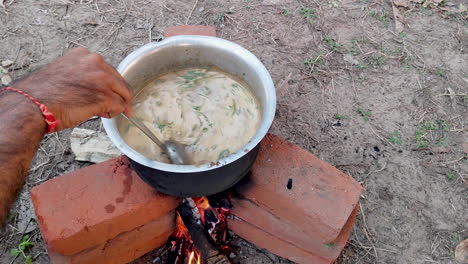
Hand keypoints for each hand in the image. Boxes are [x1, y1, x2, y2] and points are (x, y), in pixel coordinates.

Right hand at [12, 48, 131, 131]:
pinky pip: (120, 107)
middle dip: (118, 96)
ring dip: (115, 105)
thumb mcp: (63, 74)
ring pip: (123, 95)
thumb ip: (82, 76)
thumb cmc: (41, 95)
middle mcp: (95, 62)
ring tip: (102, 112)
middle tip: (115, 108)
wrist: (31, 106)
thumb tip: (94, 90)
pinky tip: (100, 114)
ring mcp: (102, 78)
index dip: (110, 85)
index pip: (108, 71)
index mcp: (83, 55)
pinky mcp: (105, 96)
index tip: (110, 94)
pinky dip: (112, 114)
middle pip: (120, 82)